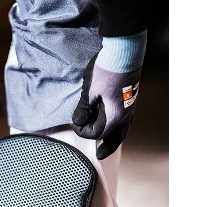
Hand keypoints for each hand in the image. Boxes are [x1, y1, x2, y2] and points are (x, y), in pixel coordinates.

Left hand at [71, 31, 146, 159]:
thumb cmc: (106, 70)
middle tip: (100, 155)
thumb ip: (83, 109)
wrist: (125, 51)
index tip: (75, 124)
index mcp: (114, 116)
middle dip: (107, 146)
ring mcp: (131, 106)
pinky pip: (126, 118)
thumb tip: (77, 121)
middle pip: (117, 137)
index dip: (83, 132)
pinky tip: (114, 121)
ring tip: (108, 141)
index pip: (97, 133)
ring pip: (124, 128)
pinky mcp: (131, 98)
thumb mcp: (89, 91)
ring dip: (114, 137)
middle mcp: (125, 114)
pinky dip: (119, 125)